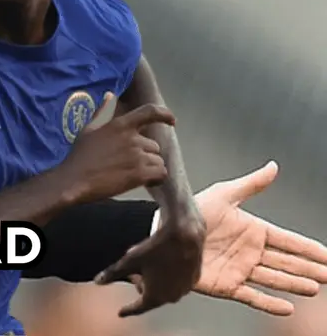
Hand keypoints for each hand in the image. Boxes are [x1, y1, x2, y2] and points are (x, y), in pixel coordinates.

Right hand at [56, 93, 175, 204]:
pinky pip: (161, 173)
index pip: (149, 112)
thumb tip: (109, 95)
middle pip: (153, 145)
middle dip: (145, 154)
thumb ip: (102, 112)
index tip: (172, 121)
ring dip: (150, 168)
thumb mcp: (89, 129)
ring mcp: (137, 156)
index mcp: (120, 125)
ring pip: (158, 160)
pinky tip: (144, 182)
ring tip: (132, 174)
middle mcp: (132, 138)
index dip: (164, 114)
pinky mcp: (140, 174)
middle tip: (128, 164)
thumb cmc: (79, 155)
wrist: (74, 180)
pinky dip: (156, 178)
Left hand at [93, 215, 204, 316]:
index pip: (138, 308)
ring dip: (154, 283)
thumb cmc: (156, 248)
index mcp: (156, 297)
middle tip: (133, 274)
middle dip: (141, 287)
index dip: (128, 309)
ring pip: (164, 290)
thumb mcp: (130, 261)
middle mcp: (172, 297)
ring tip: (146, 267)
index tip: (121, 312)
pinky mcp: (193, 278)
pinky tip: (162, 265)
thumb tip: (98, 281)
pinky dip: (167, 278)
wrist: (184, 235)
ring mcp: (184, 289)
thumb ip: (113, 273)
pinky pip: (176, 283)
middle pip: (152, 297)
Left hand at [98, 161, 326, 316]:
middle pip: (287, 262)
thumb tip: (273, 167)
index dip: (309, 249)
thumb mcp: (223, 195)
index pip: (288, 241)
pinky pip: (252, 296)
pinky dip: (269, 303)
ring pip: (274, 279)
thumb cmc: (191, 210)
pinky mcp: (226, 285)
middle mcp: (250, 252)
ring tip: (313, 288)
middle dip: (309, 269)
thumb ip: (251, 185)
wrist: (164, 232)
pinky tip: (286, 308)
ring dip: (294, 284)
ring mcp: (240, 269)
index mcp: (253, 231)